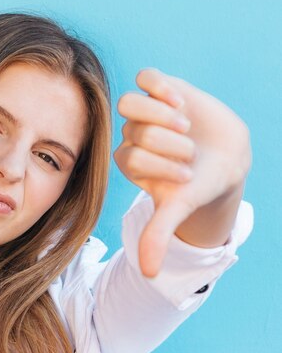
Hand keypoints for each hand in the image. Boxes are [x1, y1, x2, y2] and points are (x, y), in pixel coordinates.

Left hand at [114, 68, 251, 276]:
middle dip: (168, 144)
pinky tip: (181, 101)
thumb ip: (157, 234)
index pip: (128, 156)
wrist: (224, 155)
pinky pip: (146, 78)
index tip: (185, 174)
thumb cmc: (198, 184)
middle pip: (133, 131)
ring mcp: (144, 112)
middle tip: (190, 153)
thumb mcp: (178, 208)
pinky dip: (161, 87)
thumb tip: (147, 275)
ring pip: (131, 104)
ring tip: (186, 125)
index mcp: (129, 162)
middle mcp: (132, 135)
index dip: (160, 165)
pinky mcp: (160, 88)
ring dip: (162, 115)